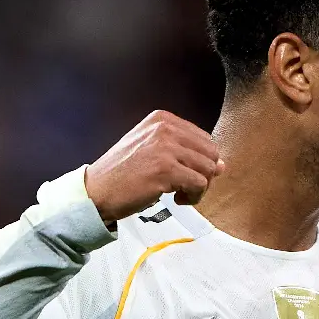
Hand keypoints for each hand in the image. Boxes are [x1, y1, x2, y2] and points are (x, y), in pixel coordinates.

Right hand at [85, 110, 224, 223]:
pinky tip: (175, 199)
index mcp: (162, 119)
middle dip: (204, 175)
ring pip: (209, 170)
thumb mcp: (151, 149)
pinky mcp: (165, 170)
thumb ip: (185, 151)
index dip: (200, 162)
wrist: (97, 191)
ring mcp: (165, 148)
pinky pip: (199, 185)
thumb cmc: (123, 173)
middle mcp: (165, 129)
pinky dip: (193, 197)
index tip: (184, 173)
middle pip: (211, 154)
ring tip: (179, 194)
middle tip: (185, 187)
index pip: (205, 139)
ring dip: (199, 188)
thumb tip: (222, 164)